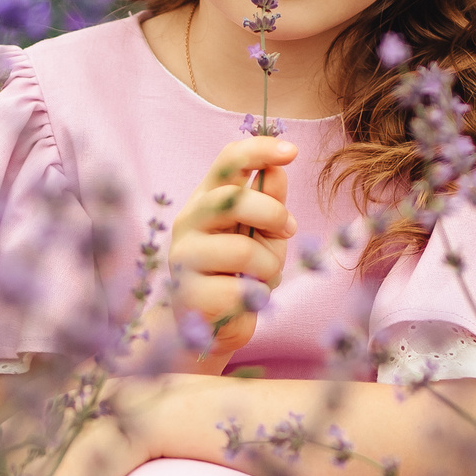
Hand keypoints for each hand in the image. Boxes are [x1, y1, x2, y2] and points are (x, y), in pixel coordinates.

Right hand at [158, 135, 297, 368]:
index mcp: (208, 199)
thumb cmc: (241, 274)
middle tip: (288, 230)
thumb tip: (277, 171)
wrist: (212, 325)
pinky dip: (257, 296)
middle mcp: (189, 221)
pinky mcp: (188, 292)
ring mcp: (184, 256)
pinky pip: (240, 289)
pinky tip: (246, 302)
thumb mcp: (264, 234)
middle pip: (233, 199)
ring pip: (242, 250)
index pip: (227, 162)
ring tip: (262, 278)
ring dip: (268, 267)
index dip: (258, 150)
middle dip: (273, 213)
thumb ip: (270, 203)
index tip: (291, 151)